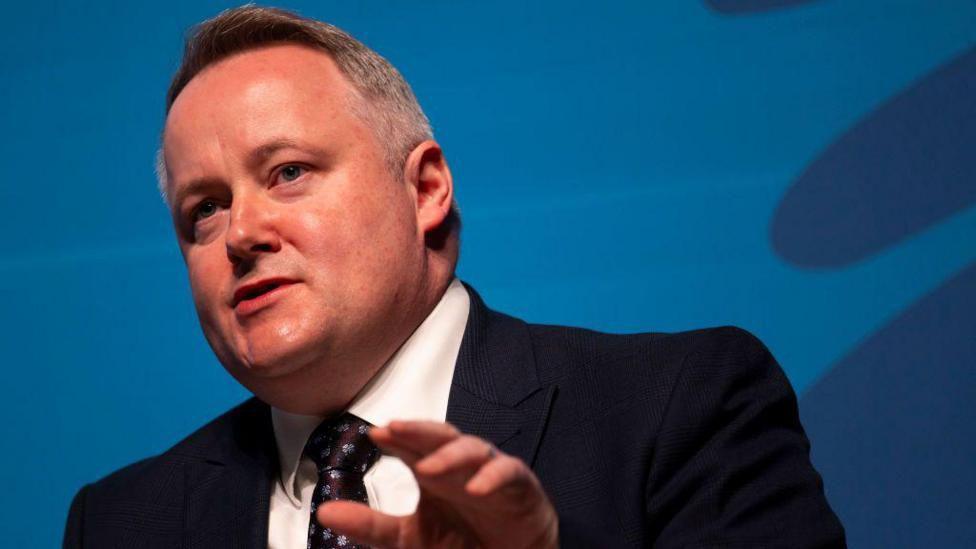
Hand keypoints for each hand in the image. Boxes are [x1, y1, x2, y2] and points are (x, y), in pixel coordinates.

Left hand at [316, 420, 558, 548]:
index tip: (373, 434)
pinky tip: (476, 487)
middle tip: (395, 429)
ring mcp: (491, 472)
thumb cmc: (461, 542)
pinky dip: (494, 477)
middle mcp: (461, 466)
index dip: (396, 436)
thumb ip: (369, 525)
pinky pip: (510, 472)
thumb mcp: (406, 539)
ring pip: (474, 449)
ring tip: (428, 467)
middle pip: (440, 437)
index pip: (412, 444)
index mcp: (434, 471)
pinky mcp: (520, 487)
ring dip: (451, 455)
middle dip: (418, 431)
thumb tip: (323, 512)